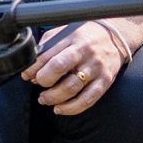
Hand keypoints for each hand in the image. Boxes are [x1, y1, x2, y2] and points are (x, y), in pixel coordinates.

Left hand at [25, 17, 142, 114]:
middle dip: (43, 81)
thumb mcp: (65, 33)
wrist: (116, 36)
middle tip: (38, 85)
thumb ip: (48, 47)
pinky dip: (71, 108)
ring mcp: (96, 67)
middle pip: (58, 68)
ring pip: (71, 88)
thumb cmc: (85, 36)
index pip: (47, 55)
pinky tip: (59, 108)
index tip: (26, 75)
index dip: (33, 68)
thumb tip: (32, 68)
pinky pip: (87, 100)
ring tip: (44, 99)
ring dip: (53, 97)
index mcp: (72, 38)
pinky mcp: (105, 81)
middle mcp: (85, 52)